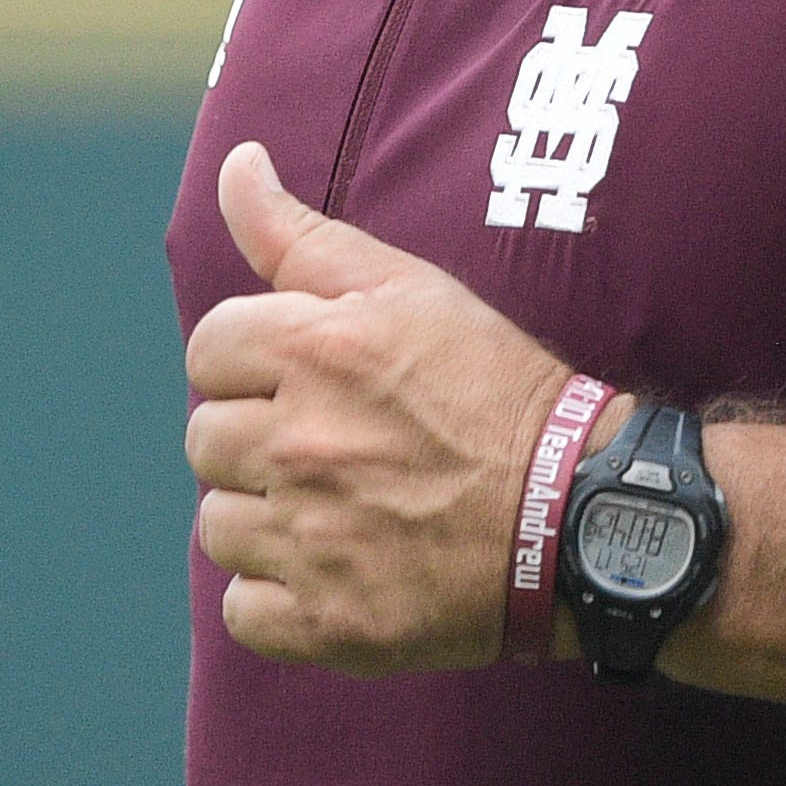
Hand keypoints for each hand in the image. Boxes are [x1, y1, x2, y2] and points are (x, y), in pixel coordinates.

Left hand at [182, 142, 582, 674]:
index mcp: (315, 349)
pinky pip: (245, 610)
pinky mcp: (325, 621)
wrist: (579, 510)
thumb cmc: (497, 386)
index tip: (313, 379)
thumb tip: (236, 163)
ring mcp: (310, 538)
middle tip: (340, 445)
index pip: (209, 349)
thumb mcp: (411, 288)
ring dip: (267, 517)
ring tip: (346, 506)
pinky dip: (281, 596)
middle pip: (205, 440)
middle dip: (259, 438)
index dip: (255, 360)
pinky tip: (340, 567)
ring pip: (219, 526)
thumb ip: (303, 234)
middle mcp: (299, 442)